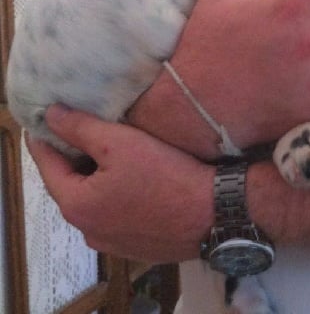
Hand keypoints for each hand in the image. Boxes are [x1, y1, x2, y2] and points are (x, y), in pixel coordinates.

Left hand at [26, 105, 213, 261]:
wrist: (213, 213)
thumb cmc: (165, 175)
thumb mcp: (121, 143)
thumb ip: (82, 128)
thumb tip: (51, 114)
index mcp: (76, 205)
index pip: (47, 165)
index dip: (46, 138)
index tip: (47, 117)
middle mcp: (88, 230)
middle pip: (71, 184)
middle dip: (75, 156)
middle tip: (84, 128)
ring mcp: (112, 242)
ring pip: (94, 200)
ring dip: (97, 177)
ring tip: (112, 151)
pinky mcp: (136, 245)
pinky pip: (115, 214)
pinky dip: (116, 194)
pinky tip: (135, 179)